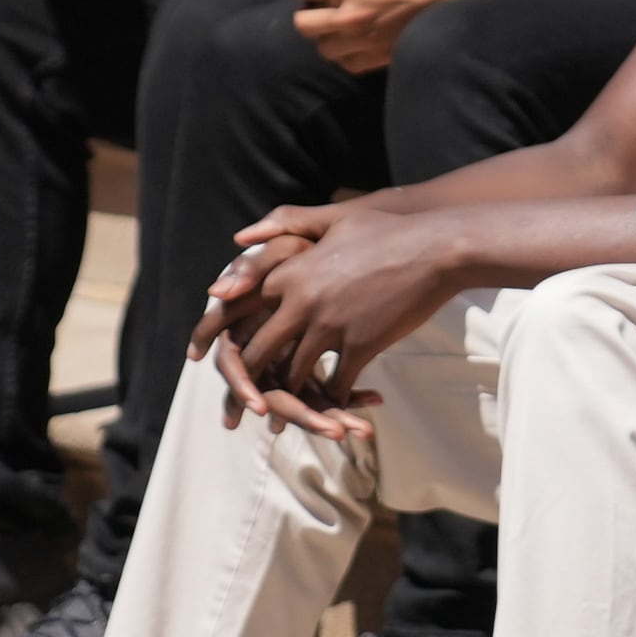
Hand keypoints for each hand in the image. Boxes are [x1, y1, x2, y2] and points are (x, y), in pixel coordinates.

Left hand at [193, 197, 470, 433]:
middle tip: (235, 409)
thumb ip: (284, 223)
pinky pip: (335, 383)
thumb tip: (238, 238)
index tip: (197, 358)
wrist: (438, 248)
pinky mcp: (361, 344)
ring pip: (294, 374)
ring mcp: (331, 325)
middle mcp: (302, 302)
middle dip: (242, 385)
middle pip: (258, 353)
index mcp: (289, 273)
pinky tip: (332, 409)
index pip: (235, 310)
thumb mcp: (334, 217)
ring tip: (281, 418)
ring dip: (287, 400)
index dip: (211, 336)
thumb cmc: (387, 230)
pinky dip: (331, 400)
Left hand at [285, 0, 509, 73]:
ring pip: (323, 48)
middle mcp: (347, 15)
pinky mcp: (384, 54)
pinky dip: (347, 52)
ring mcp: (366, 39)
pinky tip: (358, 35)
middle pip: (301, 22)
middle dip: (308, 7)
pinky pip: (349, 64)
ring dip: (325, 33)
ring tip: (339, 18)